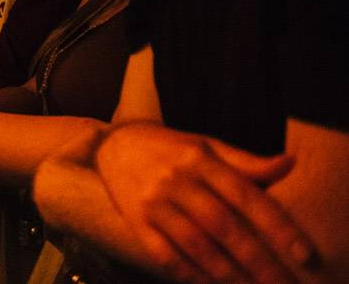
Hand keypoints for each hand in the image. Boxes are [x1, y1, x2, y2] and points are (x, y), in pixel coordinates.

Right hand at [93, 123, 314, 283]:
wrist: (113, 145)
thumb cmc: (171, 150)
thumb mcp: (206, 146)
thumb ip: (246, 162)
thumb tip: (289, 163)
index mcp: (200, 159)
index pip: (245, 194)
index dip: (277, 225)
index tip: (303, 254)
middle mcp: (176, 180)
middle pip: (223, 225)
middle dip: (258, 260)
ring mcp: (153, 202)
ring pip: (197, 245)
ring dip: (228, 274)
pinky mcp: (135, 222)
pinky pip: (166, 256)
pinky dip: (191, 275)